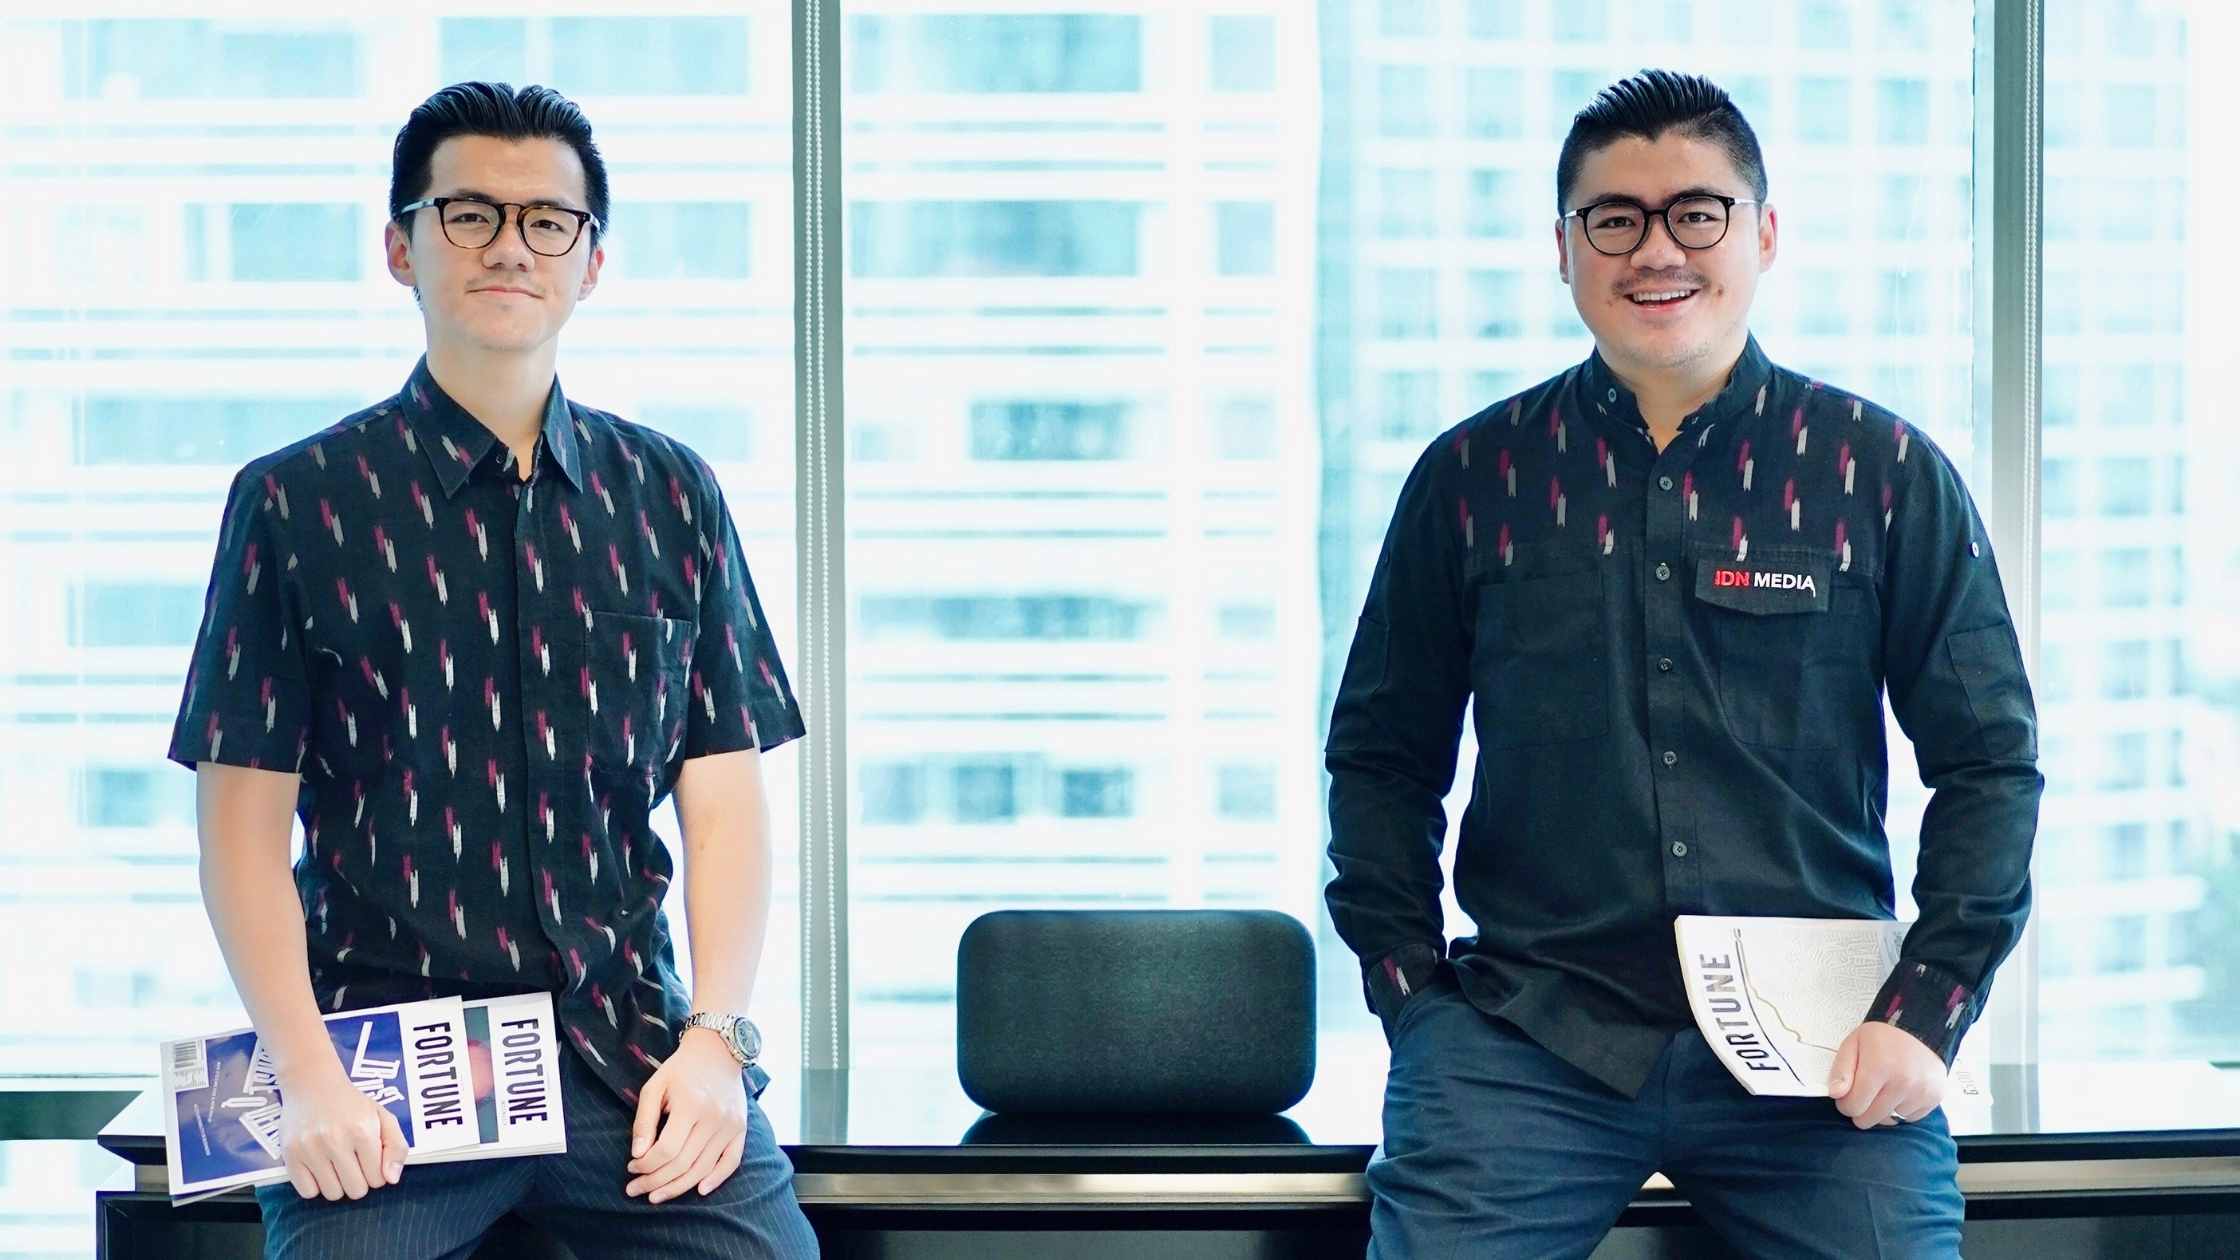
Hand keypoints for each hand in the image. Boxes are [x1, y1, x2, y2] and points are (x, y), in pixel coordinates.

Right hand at [276, 1059, 407, 1199]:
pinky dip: (316, 1186)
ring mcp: (310, 1149)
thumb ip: (396, 1147)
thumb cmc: (351, 1104)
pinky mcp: (290, 1155)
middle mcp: (335, 1140)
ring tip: (336, 1164)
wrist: (312, 1083)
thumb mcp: (383, 1117)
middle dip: (359, 1181)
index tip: (370, 1161)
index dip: (377, 1173)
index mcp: (363, 1131)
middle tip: (353, 1163)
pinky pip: (307, 1192)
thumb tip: (391, 1179)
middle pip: (356, 1190)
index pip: (378, 1179)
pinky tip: (319, 1168)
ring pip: (332, 1194)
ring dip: (338, 1184)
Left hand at [626, 1028, 748, 1202]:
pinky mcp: (740, 1129)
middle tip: (635, 1189)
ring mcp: (730, 1126)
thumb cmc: (680, 1069)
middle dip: (655, 1182)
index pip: (666, 1150)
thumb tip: (637, 1154)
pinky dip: (717, 1179)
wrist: (718, 1051)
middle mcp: (714, 1118)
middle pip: (683, 1163)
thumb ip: (644, 1121)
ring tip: (656, 1195)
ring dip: (678, 1188)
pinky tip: (699, 1190)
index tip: (631, 1167)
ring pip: (704, 1169)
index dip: (645, 1165)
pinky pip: (732, 1162)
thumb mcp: (654, 1086)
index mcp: (691, 1105)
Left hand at [1828, 1021, 1946, 1130]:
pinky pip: (1911, 1118)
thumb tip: (1835, 1094)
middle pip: (1870, 1119)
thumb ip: (1841, 1070)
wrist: (1920, 1028)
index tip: (1848, 1095)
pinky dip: (1902, 1109)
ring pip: (1890, 1120)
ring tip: (1885, 1087)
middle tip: (1864, 1093)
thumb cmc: (1883, 1036)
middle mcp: (1902, 1082)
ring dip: (1883, 1109)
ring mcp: (1921, 1091)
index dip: (1845, 1104)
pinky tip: (1901, 1092)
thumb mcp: (1853, 1043)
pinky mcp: (1935, 1097)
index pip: (1853, 1107)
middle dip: (1862, 1109)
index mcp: (1878, 1067)